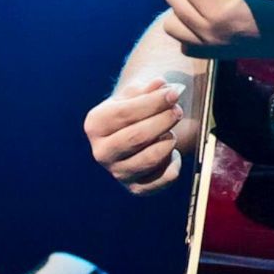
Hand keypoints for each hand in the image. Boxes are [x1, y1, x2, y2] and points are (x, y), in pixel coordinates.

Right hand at [83, 77, 184, 194]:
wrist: (132, 132)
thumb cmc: (135, 109)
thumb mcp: (137, 94)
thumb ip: (149, 89)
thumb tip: (161, 84)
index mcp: (95, 124)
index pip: (125, 113)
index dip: (153, 102)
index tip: (174, 93)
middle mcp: (102, 151)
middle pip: (137, 137)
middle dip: (163, 121)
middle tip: (178, 110)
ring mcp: (118, 172)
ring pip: (151, 158)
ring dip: (168, 141)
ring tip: (171, 131)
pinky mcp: (136, 188)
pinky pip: (163, 178)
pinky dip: (174, 163)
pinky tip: (172, 152)